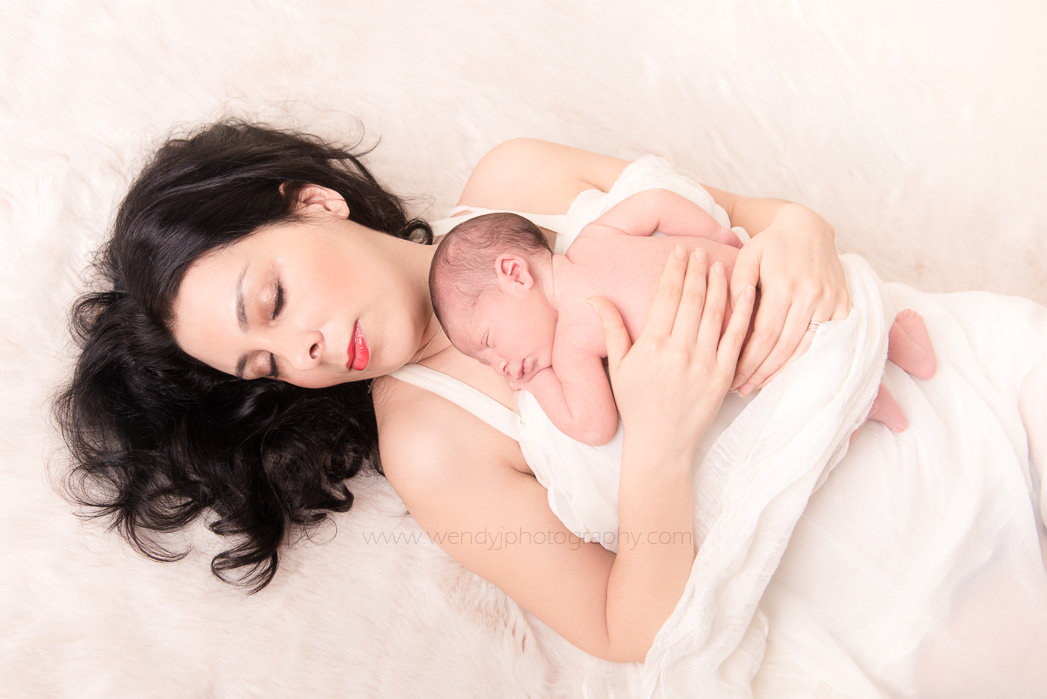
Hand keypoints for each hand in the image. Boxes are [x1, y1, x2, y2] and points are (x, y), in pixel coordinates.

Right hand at [589, 246, 756, 462]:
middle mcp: (678, 349)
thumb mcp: (618, 366)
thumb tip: (594, 297)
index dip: (674, 269)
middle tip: (698, 250)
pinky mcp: (723, 374)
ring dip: (718, 283)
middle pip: (691, 297)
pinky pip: (736, 336)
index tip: (679, 251)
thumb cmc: (636, 405)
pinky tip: (747, 290)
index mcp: (651, 344)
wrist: (661, 443)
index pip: (666, 295)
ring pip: (715, 311)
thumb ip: (611, 328)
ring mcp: (704, 362)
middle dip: (695, 269)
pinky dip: (743, 311)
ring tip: (718, 263)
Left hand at [728, 205, 849, 394]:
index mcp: (785, 285)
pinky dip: (805, 359)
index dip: (748, 359)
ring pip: (806, 347)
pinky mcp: (843, 304)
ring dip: (781, 371)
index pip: (765, 334)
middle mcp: (811, 295)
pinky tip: (785, 372)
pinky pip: (824, 341)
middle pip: (784, 347)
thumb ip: (735, 286)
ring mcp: (831, 301)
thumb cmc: (770, 244)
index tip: (732, 376)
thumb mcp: (747, 256)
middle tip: (741, 390)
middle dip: (761, 372)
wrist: (808, 227)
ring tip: (758, 386)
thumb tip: (727, 318)